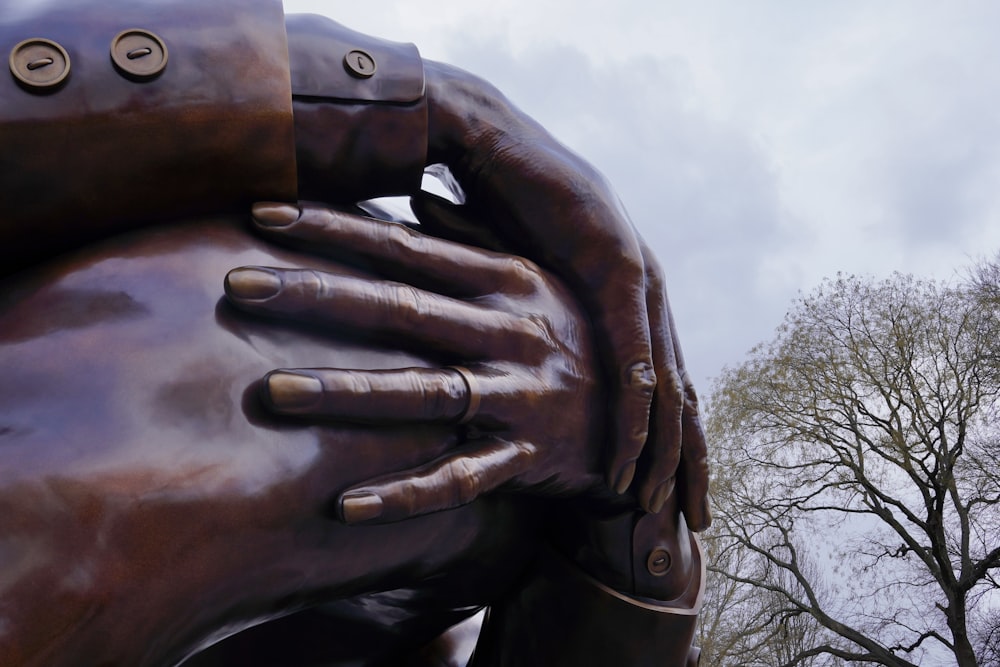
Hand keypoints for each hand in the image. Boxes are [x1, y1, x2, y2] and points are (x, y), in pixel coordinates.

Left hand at [225, 202, 603, 523]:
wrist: (649, 417)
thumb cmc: (580, 334)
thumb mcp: (541, 280)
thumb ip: (478, 240)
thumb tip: (417, 202)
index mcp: (509, 281)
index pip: (407, 248)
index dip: (336, 228)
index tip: (265, 211)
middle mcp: (509, 333)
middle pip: (402, 310)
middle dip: (317, 294)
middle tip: (237, 281)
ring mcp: (519, 396)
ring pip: (423, 392)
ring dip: (346, 391)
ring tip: (272, 389)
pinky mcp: (527, 456)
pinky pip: (460, 479)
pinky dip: (405, 494)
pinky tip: (344, 506)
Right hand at [419, 61, 709, 527]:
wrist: (490, 140)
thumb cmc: (504, 204)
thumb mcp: (530, 279)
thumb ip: (546, 319)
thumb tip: (530, 357)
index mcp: (630, 298)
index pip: (664, 383)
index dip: (672, 438)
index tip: (671, 488)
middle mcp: (648, 294)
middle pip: (682, 394)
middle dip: (689, 459)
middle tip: (697, 517)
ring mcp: (639, 280)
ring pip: (666, 386)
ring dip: (664, 451)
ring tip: (660, 506)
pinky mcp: (616, 268)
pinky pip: (633, 354)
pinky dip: (634, 410)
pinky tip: (633, 457)